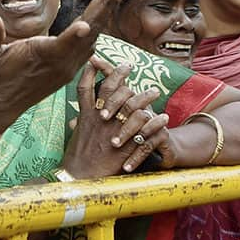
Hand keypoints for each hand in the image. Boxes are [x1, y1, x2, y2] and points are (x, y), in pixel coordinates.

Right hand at [0, 0, 124, 129]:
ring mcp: (68, 67)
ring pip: (93, 38)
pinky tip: (102, 11)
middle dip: (103, 7)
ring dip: (104, 13)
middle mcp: (61, 64)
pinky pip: (89, 45)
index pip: (60, 46)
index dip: (73, 36)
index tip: (86, 24)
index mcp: (40, 59)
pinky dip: (97, 26)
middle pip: (88, 34)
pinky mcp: (69, 68)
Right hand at [64, 58, 169, 176]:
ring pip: (131, 107)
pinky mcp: (123, 145)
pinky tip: (163, 117)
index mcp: (85, 115)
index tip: (108, 62)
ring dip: (145, 97)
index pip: (90, 87)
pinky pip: (144, 130)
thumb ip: (80, 120)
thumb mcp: (76, 134)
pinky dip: (155, 122)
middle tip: (132, 67)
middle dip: (122, 76)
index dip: (99, 72)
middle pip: (112, 91)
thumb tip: (78, 114)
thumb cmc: (76, 157)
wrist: (78, 177)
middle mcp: (98, 119)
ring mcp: (112, 131)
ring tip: (155, 91)